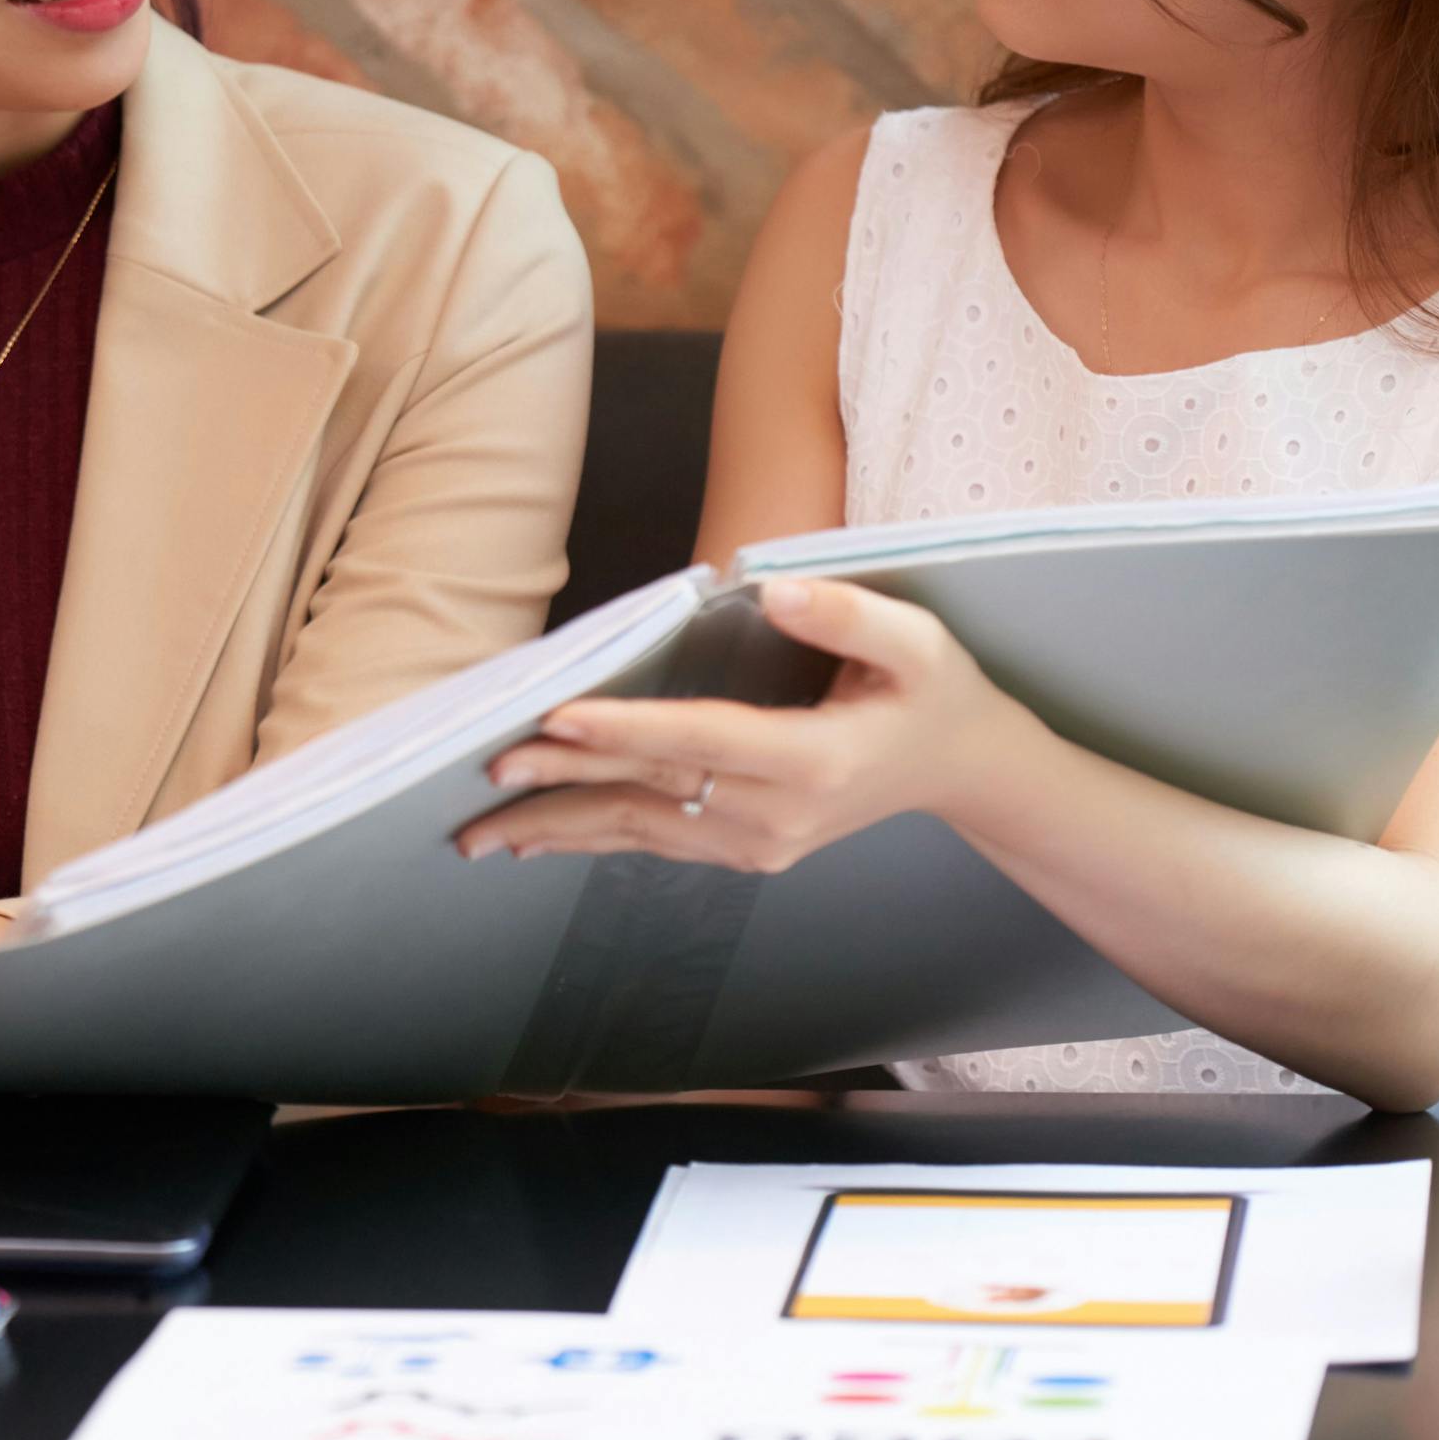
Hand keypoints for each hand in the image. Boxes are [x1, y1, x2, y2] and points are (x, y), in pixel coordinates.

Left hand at [451, 577, 1041, 873]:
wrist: (960, 768)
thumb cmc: (933, 692)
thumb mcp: (917, 642)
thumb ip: (848, 614)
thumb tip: (771, 587)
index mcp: (814, 761)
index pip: (700, 740)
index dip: (625, 730)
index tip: (557, 717)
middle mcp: (778, 815)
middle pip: (652, 790)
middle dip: (563, 781)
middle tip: (487, 768)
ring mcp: (759, 844)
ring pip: (641, 831)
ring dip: (557, 827)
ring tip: (478, 831)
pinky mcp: (746, 852)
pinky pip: (655, 843)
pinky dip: (591, 838)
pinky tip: (535, 841)